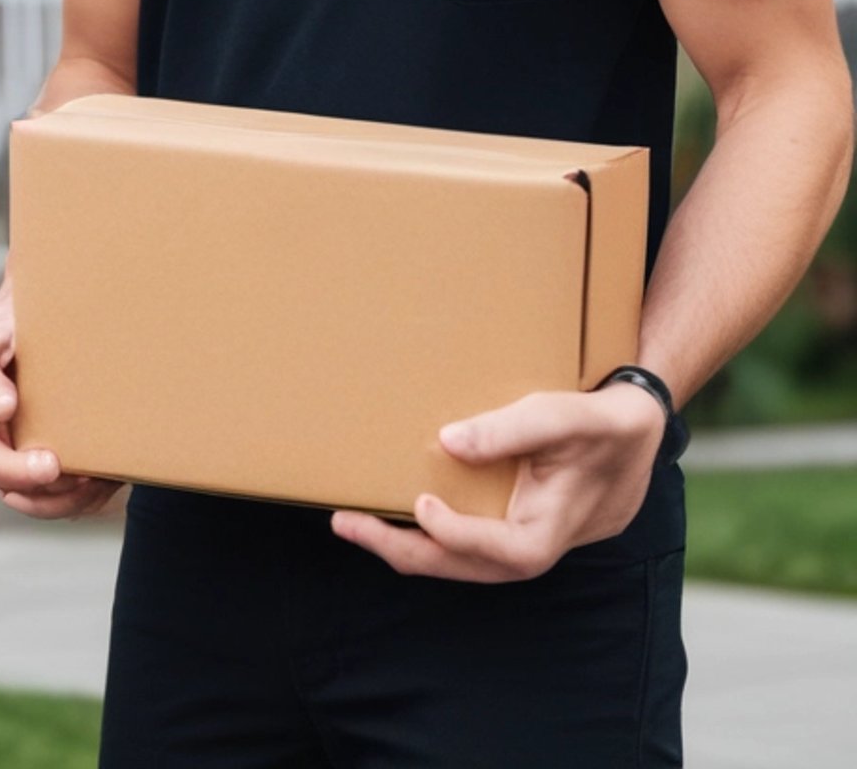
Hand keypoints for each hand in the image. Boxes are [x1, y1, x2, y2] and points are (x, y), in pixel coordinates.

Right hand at [0, 275, 123, 519]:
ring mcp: (27, 451)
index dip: (16, 470)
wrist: (44, 315)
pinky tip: (109, 479)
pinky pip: (66, 493)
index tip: (50, 463)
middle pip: (13, 491)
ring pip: (40, 500)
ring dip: (69, 502)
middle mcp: (2, 440)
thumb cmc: (15, 325)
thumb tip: (1, 409)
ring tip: (98, 483)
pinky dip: (87, 496)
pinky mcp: (56, 454)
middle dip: (48, 495)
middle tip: (83, 480)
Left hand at [329, 381, 665, 581]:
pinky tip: (396, 514)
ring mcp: (526, 537)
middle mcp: (538, 543)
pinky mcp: (515, 523)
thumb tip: (447, 442)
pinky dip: (432, 533)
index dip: (460, 536)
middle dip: (405, 551)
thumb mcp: (564, 416)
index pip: (505, 551)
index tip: (420, 506)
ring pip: (465, 560)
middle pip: (469, 568)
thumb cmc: (604, 421)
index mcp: (556, 527)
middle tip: (347, 525)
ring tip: (355, 524)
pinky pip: (470, 540)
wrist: (636, 426)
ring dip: (411, 545)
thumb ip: (509, 430)